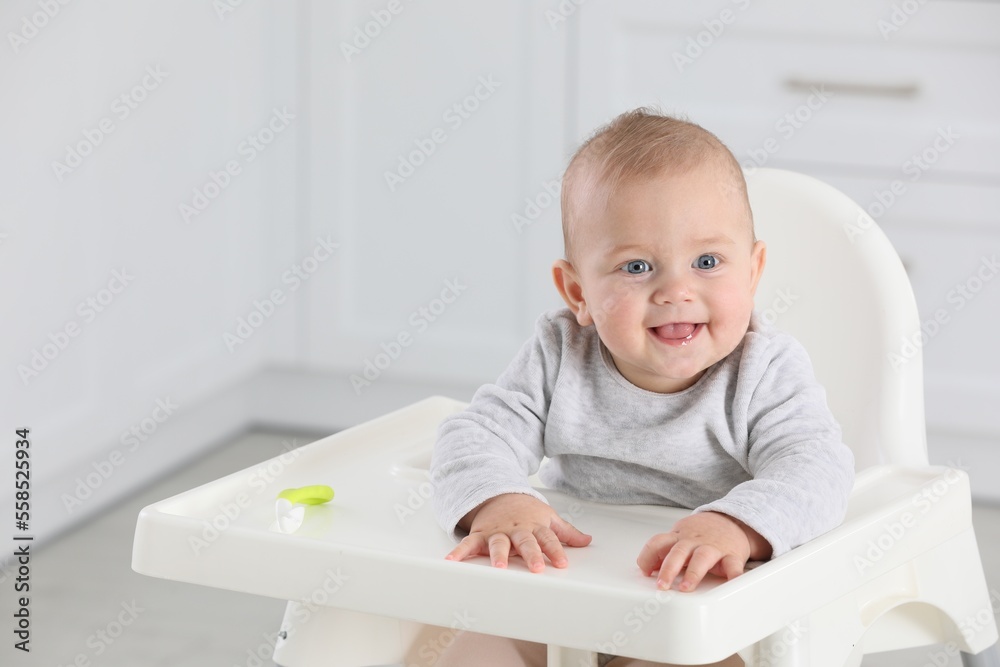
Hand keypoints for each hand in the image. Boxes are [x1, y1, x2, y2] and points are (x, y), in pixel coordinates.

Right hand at [446, 493, 591, 571]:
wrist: (498, 494)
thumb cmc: (526, 511)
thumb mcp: (548, 518)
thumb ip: (566, 532)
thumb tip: (587, 541)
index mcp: (534, 526)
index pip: (548, 539)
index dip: (556, 551)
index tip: (563, 563)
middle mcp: (516, 530)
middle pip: (525, 542)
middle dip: (531, 554)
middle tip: (536, 567)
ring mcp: (497, 532)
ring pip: (498, 544)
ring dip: (498, 555)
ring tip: (499, 567)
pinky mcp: (480, 535)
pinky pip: (468, 544)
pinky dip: (459, 553)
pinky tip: (451, 561)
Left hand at [636, 511, 771, 591]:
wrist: (731, 519)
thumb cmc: (702, 533)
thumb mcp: (680, 537)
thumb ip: (664, 552)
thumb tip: (647, 568)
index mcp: (679, 537)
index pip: (658, 542)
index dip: (648, 556)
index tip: (644, 571)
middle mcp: (694, 542)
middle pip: (678, 552)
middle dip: (668, 569)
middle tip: (662, 585)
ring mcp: (713, 548)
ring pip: (701, 558)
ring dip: (693, 574)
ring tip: (685, 587)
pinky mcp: (732, 555)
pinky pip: (733, 565)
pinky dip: (733, 575)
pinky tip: (730, 583)